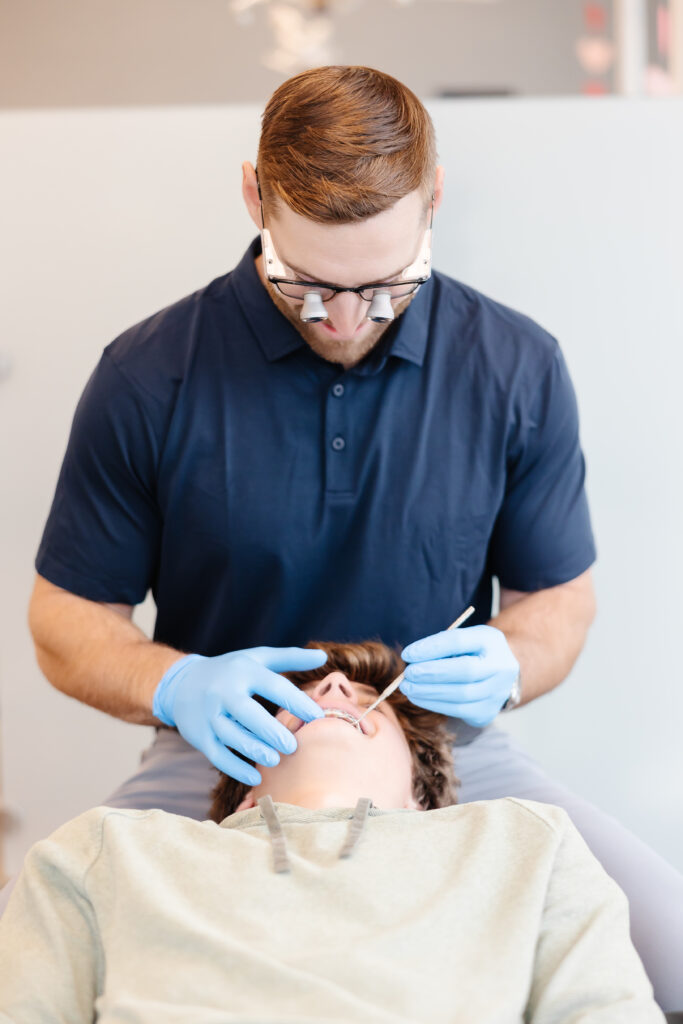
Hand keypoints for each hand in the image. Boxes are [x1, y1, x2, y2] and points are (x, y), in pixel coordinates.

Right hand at [153, 646, 327, 784]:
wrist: (181, 683)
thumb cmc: (230, 670)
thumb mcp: (256, 658)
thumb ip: (290, 658)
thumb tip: (323, 657)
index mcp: (243, 671)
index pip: (273, 686)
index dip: (296, 701)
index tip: (317, 716)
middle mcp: (224, 692)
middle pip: (247, 713)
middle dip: (270, 731)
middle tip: (293, 746)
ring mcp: (209, 715)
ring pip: (231, 735)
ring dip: (254, 750)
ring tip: (275, 760)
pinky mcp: (199, 736)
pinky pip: (217, 755)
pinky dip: (236, 768)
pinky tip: (256, 778)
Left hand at [400, 625, 519, 727]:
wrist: (498, 673)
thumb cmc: (472, 652)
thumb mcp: (462, 640)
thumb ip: (441, 646)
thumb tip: (412, 659)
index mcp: (491, 640)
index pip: (460, 641)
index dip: (431, 648)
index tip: (408, 654)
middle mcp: (501, 666)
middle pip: (465, 671)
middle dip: (431, 673)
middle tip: (408, 674)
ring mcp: (498, 691)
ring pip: (461, 694)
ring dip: (429, 692)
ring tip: (408, 687)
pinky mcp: (488, 711)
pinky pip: (458, 710)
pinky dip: (434, 704)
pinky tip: (418, 698)